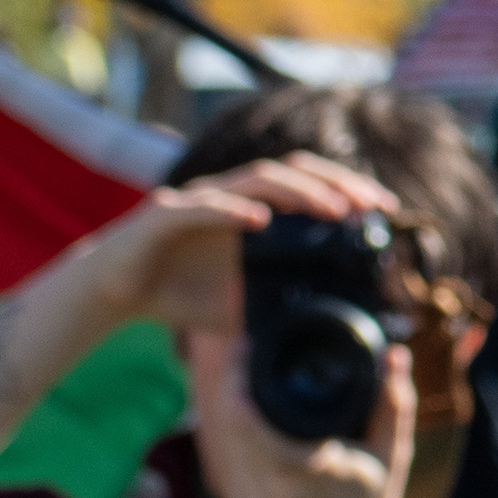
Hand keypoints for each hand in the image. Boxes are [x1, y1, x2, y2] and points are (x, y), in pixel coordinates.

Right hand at [72, 152, 398, 338]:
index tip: (384, 208)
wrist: (112, 292)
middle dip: (334, 183)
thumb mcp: (241, 307)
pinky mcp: (163, 216)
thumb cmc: (178, 294)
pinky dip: (234, 211)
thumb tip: (329, 326)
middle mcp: (228, 196)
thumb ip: (278, 305)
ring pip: (255, 181)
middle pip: (290, 172)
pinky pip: (203, 206)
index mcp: (250, 211)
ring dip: (297, 192)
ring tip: (331, 209)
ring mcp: (196, 201)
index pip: (306, 185)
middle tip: (369, 204)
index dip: (346, 189)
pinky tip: (261, 221)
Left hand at [194, 330, 411, 497]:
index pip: (248, 417)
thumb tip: (397, 354)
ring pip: (223, 450)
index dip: (237, 378)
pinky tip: (243, 429)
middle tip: (240, 359)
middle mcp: (271, 494)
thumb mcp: (392, 454)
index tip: (244, 349)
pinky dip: (233, 449)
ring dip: (227, 417)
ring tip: (239, 386)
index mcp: (306, 472)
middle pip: (229, 427)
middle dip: (228, 388)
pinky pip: (228, 474)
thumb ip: (394, 404)